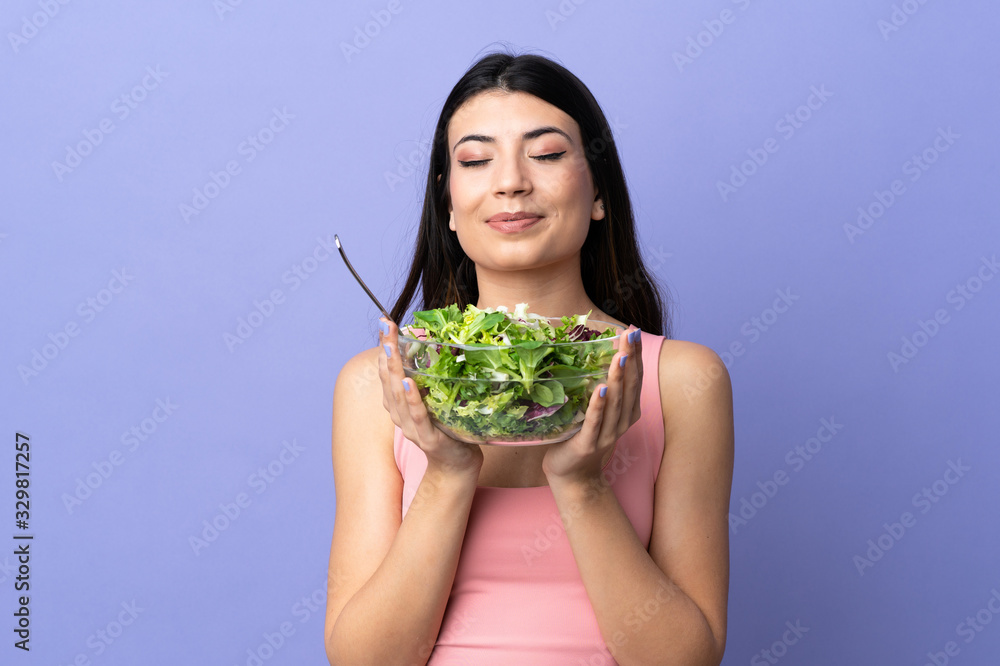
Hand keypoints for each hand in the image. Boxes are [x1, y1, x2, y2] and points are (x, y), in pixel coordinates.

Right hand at [377, 318, 482, 474]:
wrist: (457, 465)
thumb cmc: (447, 429)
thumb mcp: (434, 401)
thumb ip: (429, 380)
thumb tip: (438, 346)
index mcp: (400, 405)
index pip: (387, 373)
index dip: (384, 348)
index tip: (384, 324)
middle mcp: (400, 415)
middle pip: (389, 381)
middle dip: (386, 352)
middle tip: (385, 327)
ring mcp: (412, 428)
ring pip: (398, 397)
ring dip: (394, 372)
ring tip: (390, 350)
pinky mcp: (428, 439)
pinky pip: (418, 417)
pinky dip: (412, 400)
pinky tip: (409, 384)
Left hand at [541, 325, 642, 484]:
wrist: (574, 476)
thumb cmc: (583, 437)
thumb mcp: (598, 410)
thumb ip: (601, 388)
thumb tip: (591, 353)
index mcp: (627, 411)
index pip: (634, 377)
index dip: (635, 354)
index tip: (633, 330)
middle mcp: (622, 421)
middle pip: (629, 385)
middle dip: (630, 357)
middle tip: (630, 333)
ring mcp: (607, 434)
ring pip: (615, 402)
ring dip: (617, 378)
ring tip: (620, 356)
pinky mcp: (588, 444)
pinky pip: (594, 422)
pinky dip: (598, 406)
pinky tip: (600, 389)